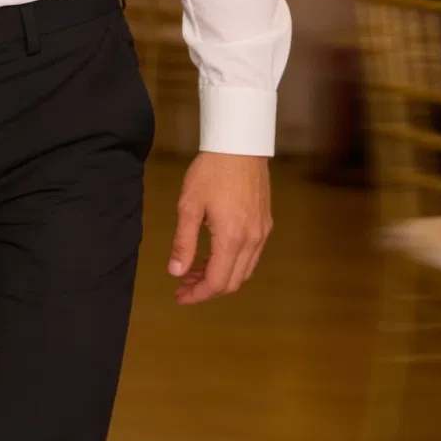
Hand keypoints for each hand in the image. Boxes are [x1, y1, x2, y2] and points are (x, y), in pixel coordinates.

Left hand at [168, 153, 271, 307]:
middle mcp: (252, 240)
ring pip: (244, 271)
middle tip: (183, 285)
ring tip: (194, 270)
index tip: (179, 296)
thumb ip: (183, 242)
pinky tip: (213, 254)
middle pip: (232, 282)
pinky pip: (251, 256)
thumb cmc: (212, 171)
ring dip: (219, 277)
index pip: (216, 282)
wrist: (240, 144)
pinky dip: (232, 263)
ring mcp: (262, 232)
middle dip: (206, 289)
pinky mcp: (265, 223)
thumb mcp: (189, 206)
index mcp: (232, 238)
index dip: (197, 294)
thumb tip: (176, 272)